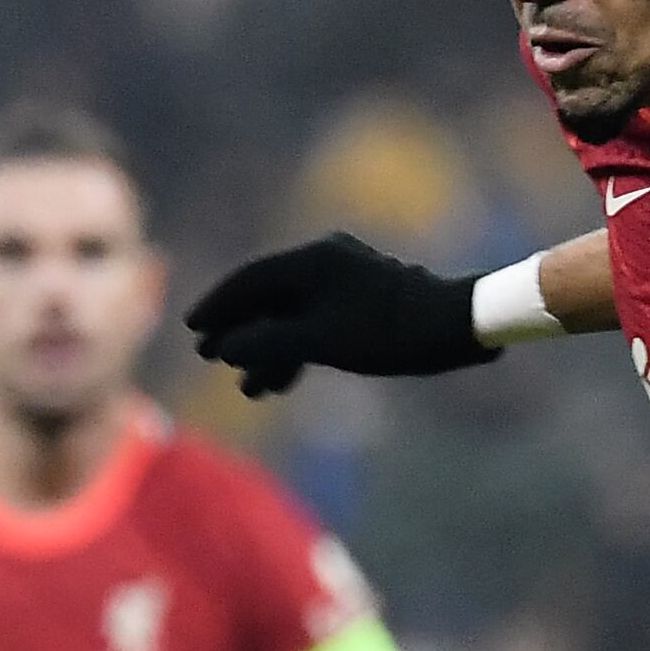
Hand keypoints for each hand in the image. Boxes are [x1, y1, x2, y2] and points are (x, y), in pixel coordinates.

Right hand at [185, 234, 496, 397]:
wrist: (457, 327)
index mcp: (311, 260)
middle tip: (213, 360)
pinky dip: (300, 348)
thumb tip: (225, 347)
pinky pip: (319, 321)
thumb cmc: (388, 333)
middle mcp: (325, 260)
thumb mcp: (319, 342)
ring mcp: (347, 279)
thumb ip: (267, 343)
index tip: (193, 330)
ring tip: (251, 390)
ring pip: (294, 314)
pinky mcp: (365, 300)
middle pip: (269, 297)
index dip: (217, 306)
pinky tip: (285, 381)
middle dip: (241, 332)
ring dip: (271, 349)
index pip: (249, 280)